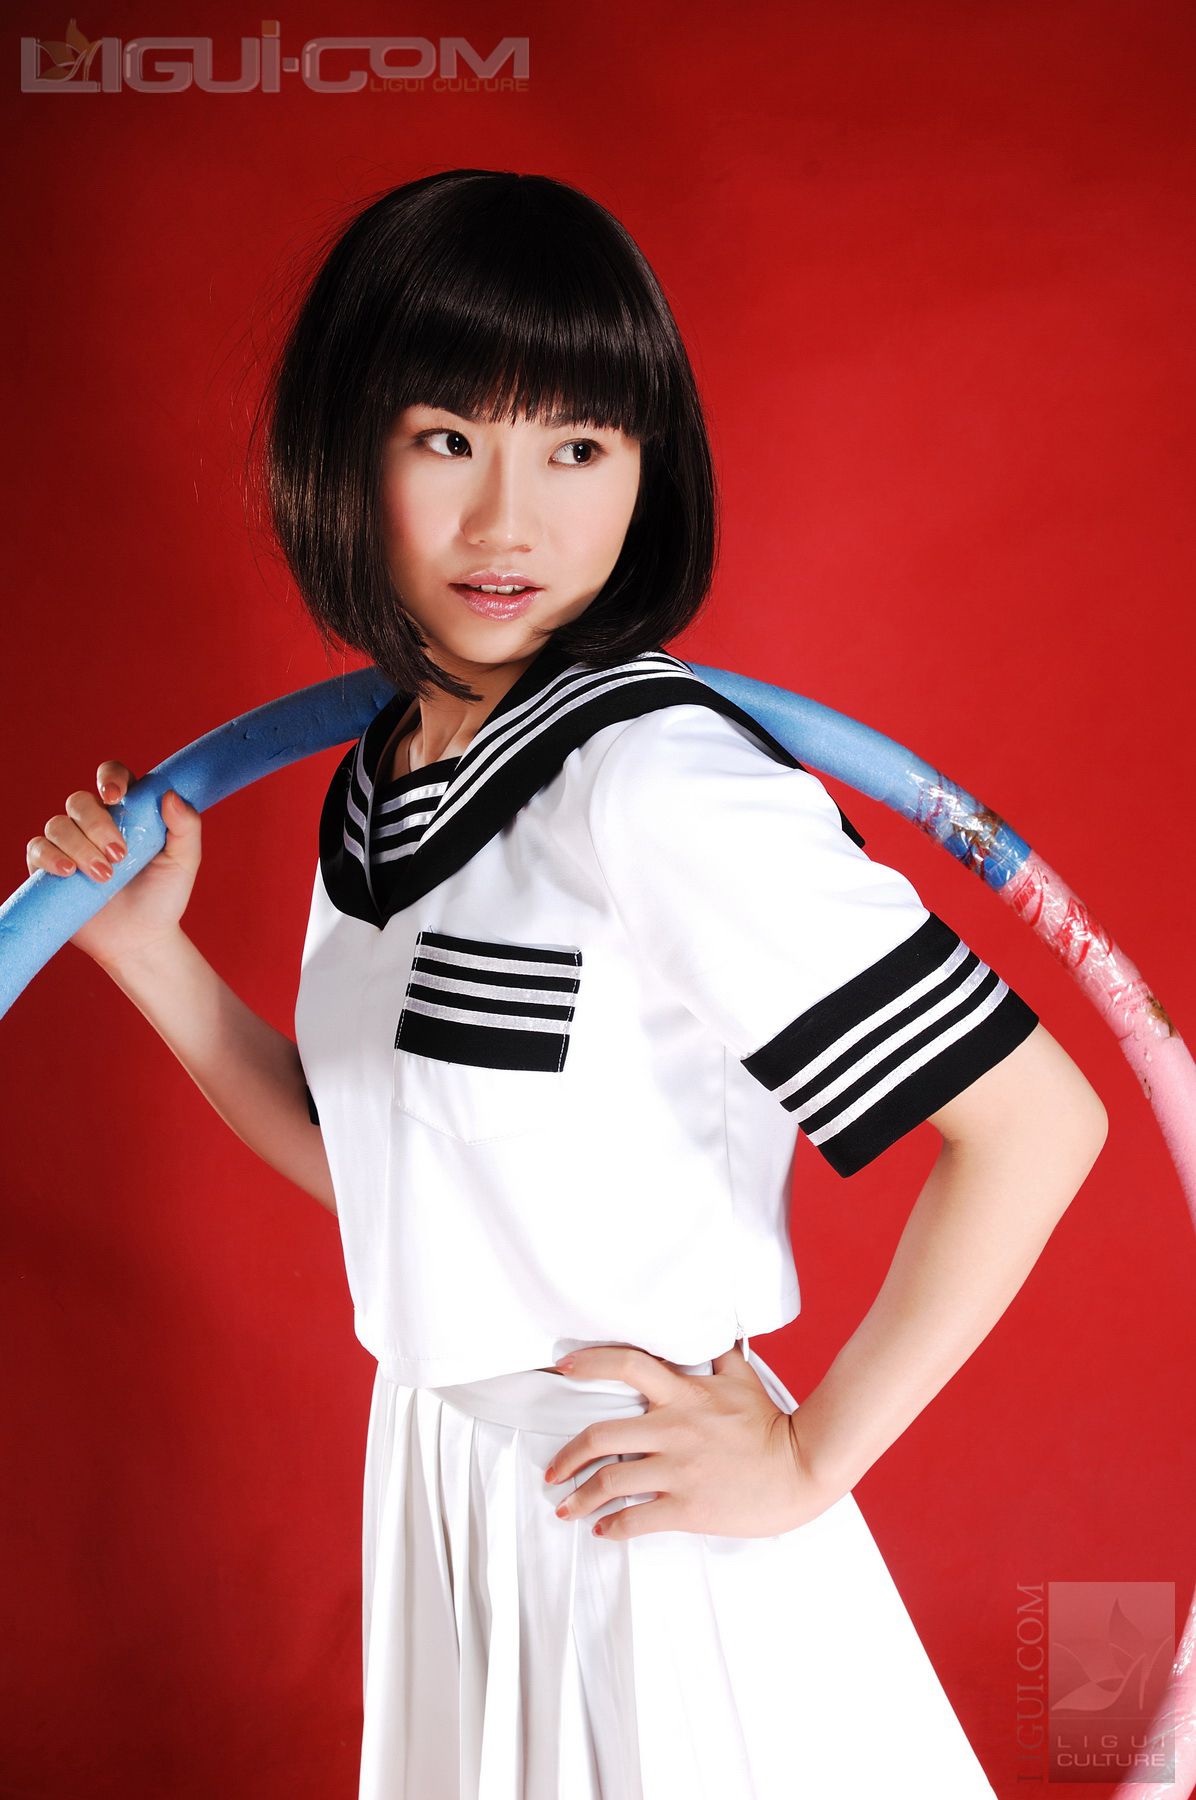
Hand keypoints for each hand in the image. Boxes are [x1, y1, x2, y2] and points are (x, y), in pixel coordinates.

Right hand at [25, 760, 202, 969]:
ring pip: (57, 825)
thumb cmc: (164, 897)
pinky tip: (68, 872)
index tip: (115, 796)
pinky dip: (50, 856)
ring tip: (103, 876)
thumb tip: (170, 795)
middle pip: (80, 801)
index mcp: (128, 812)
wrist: (140, 939)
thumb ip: (186, 827)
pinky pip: (37, 849)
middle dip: (97, 826)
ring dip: (79, 847)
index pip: (113, 777)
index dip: (110, 777)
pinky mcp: (49, 868)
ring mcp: (70, 845)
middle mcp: (95, 823)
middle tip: (119, 856)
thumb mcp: (184, 862)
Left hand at [544, 1341, 833, 1540]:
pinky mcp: (688, 1507)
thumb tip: (707, 1329)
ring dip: (580, 1498)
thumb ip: (716, 1354)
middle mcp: (673, 1429)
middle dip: (567, 1456)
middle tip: (552, 1470)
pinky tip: (603, 1529)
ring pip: (610, 1482)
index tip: (563, 1371)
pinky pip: (637, 1518)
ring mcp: (678, 1470)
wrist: (803, 1467)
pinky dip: (613, 1526)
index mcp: (684, 1394)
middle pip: (600, 1436)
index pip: (626, 1365)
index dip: (588, 1365)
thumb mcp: (743, 1377)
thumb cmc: (772, 1423)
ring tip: (566, 1507)